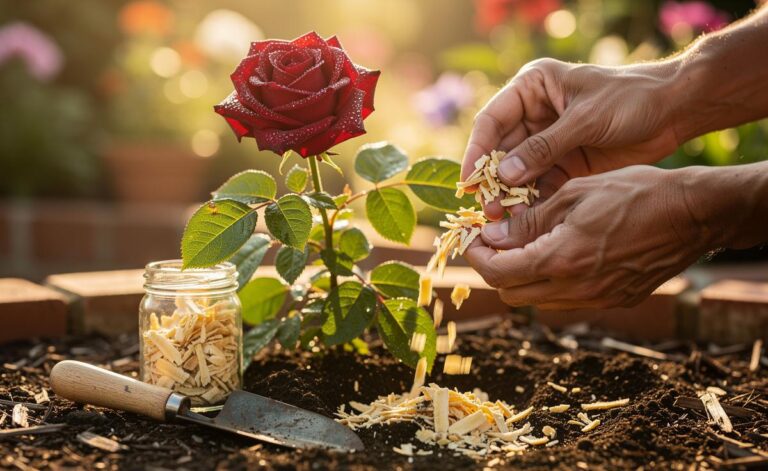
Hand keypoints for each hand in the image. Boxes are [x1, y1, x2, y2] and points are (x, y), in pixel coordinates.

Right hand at [462, 58, 681, 219]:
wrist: (674, 110)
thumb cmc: (631, 99)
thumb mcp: (586, 120)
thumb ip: (545, 148)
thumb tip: (505, 174)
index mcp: (532, 88)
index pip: (492, 120)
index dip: (477, 151)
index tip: (469, 180)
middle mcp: (533, 114)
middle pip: (500, 150)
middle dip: (493, 180)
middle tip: (488, 209)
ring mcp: (547, 140)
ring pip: (517, 171)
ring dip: (510, 195)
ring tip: (504, 220)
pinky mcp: (564, 162)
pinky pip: (539, 184)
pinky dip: (532, 201)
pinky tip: (526, 220)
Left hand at [463, 166, 712, 309]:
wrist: (693, 214)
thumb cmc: (635, 193)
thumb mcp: (574, 194)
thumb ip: (529, 221)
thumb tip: (492, 236)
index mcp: (561, 259)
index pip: (498, 273)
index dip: (477, 257)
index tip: (473, 240)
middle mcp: (576, 288)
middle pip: (512, 294)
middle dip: (495, 269)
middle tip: (494, 242)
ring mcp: (597, 299)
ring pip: (538, 300)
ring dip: (522, 277)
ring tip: (526, 244)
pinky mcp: (615, 300)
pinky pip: (567, 299)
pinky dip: (552, 282)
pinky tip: (559, 253)